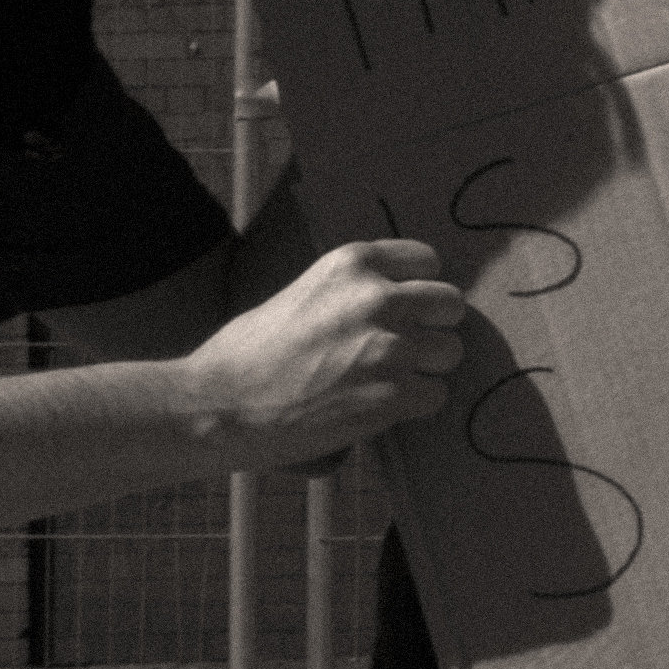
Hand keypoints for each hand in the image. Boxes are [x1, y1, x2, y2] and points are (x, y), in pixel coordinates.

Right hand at [186, 239, 463, 464]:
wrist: (216, 405)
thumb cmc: (247, 354)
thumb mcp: (303, 293)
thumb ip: (352, 291)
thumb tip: (395, 298)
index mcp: (353, 263)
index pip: (428, 261)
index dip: (418, 290)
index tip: (404, 310)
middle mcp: (378, 297)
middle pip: (451, 305)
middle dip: (432, 328)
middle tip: (401, 350)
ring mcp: (389, 346)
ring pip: (450, 353)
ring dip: (425, 370)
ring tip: (382, 381)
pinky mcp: (393, 394)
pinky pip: (436, 396)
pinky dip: (413, 406)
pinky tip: (377, 407)